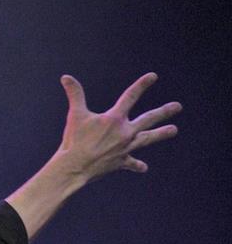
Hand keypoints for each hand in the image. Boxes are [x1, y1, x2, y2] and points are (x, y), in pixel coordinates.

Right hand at [55, 72, 180, 181]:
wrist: (74, 167)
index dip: (142, 85)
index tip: (153, 76)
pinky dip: (137, 165)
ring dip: (161, 134)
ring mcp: (125, 147)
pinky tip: (143, 167)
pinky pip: (131, 163)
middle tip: (177, 107)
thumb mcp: (75, 115)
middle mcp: (125, 132)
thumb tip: (66, 77)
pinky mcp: (120, 161)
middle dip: (163, 112)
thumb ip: (75, 94)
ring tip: (174, 130)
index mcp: (114, 119)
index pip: (130, 97)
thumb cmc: (74, 141)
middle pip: (148, 119)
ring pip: (147, 139)